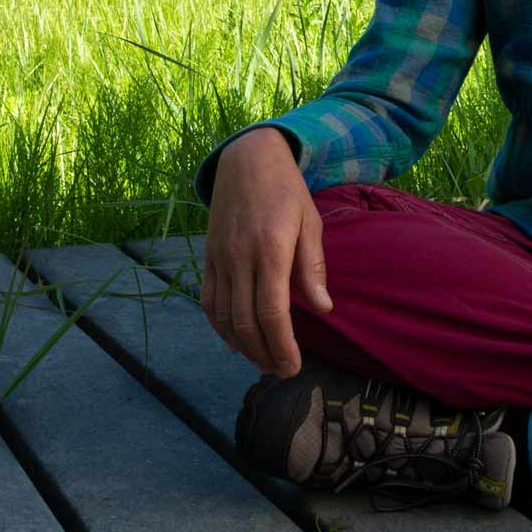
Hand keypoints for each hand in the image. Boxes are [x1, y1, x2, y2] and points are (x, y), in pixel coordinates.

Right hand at [203, 128, 332, 376]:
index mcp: (269, 250)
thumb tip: (323, 309)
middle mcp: (239, 258)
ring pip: (223, 317)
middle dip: (263, 354)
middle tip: (282, 371)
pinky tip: (235, 342)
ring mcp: (219, 258)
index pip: (272, 313)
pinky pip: (208, 300)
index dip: (282, 346)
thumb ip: (312, 267)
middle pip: (245, 322)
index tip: (293, 367)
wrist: (246, 159)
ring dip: (242, 347)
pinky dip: (219, 327)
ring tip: (262, 362)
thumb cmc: (286, 191)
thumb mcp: (309, 222)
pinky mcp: (208, 256)